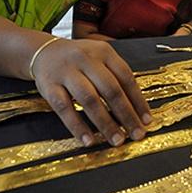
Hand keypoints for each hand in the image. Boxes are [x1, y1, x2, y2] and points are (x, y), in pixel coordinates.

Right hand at [32, 39, 151, 146]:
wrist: (44, 52)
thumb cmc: (79, 61)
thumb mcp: (100, 59)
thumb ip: (116, 78)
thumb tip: (137, 110)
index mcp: (104, 52)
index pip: (126, 78)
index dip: (138, 101)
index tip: (147, 121)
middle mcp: (86, 59)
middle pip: (111, 89)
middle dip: (126, 115)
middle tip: (136, 134)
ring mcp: (66, 72)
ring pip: (90, 99)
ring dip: (105, 123)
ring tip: (117, 140)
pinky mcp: (49, 86)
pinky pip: (64, 108)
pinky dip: (78, 126)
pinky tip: (89, 140)